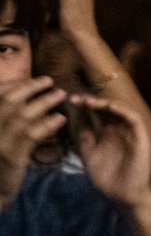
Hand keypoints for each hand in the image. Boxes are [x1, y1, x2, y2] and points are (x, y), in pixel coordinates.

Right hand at [0, 78, 65, 202]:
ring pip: (22, 115)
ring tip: (60, 94)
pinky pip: (32, 135)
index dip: (12, 85)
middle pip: (9, 101)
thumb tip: (20, 96)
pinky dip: (48, 123)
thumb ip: (5, 119)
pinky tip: (61, 118)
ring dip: (44, 101)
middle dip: (30, 87)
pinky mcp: (12, 156)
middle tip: (49, 81)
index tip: (29, 79)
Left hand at [71, 94, 150, 210]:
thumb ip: (84, 137)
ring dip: (106, 103)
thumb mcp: (89, 154)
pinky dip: (122, 110)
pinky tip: (109, 107)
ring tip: (90, 102)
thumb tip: (76, 117)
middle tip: (77, 98)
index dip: (85, 106)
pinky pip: (133, 119)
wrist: (122, 194)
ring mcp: (129, 132)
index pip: (96, 115)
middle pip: (106, 110)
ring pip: (120, 111)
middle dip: (92, 102)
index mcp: (106, 134)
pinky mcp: (140, 136)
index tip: (71, 101)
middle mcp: (118, 130)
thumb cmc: (106, 177)